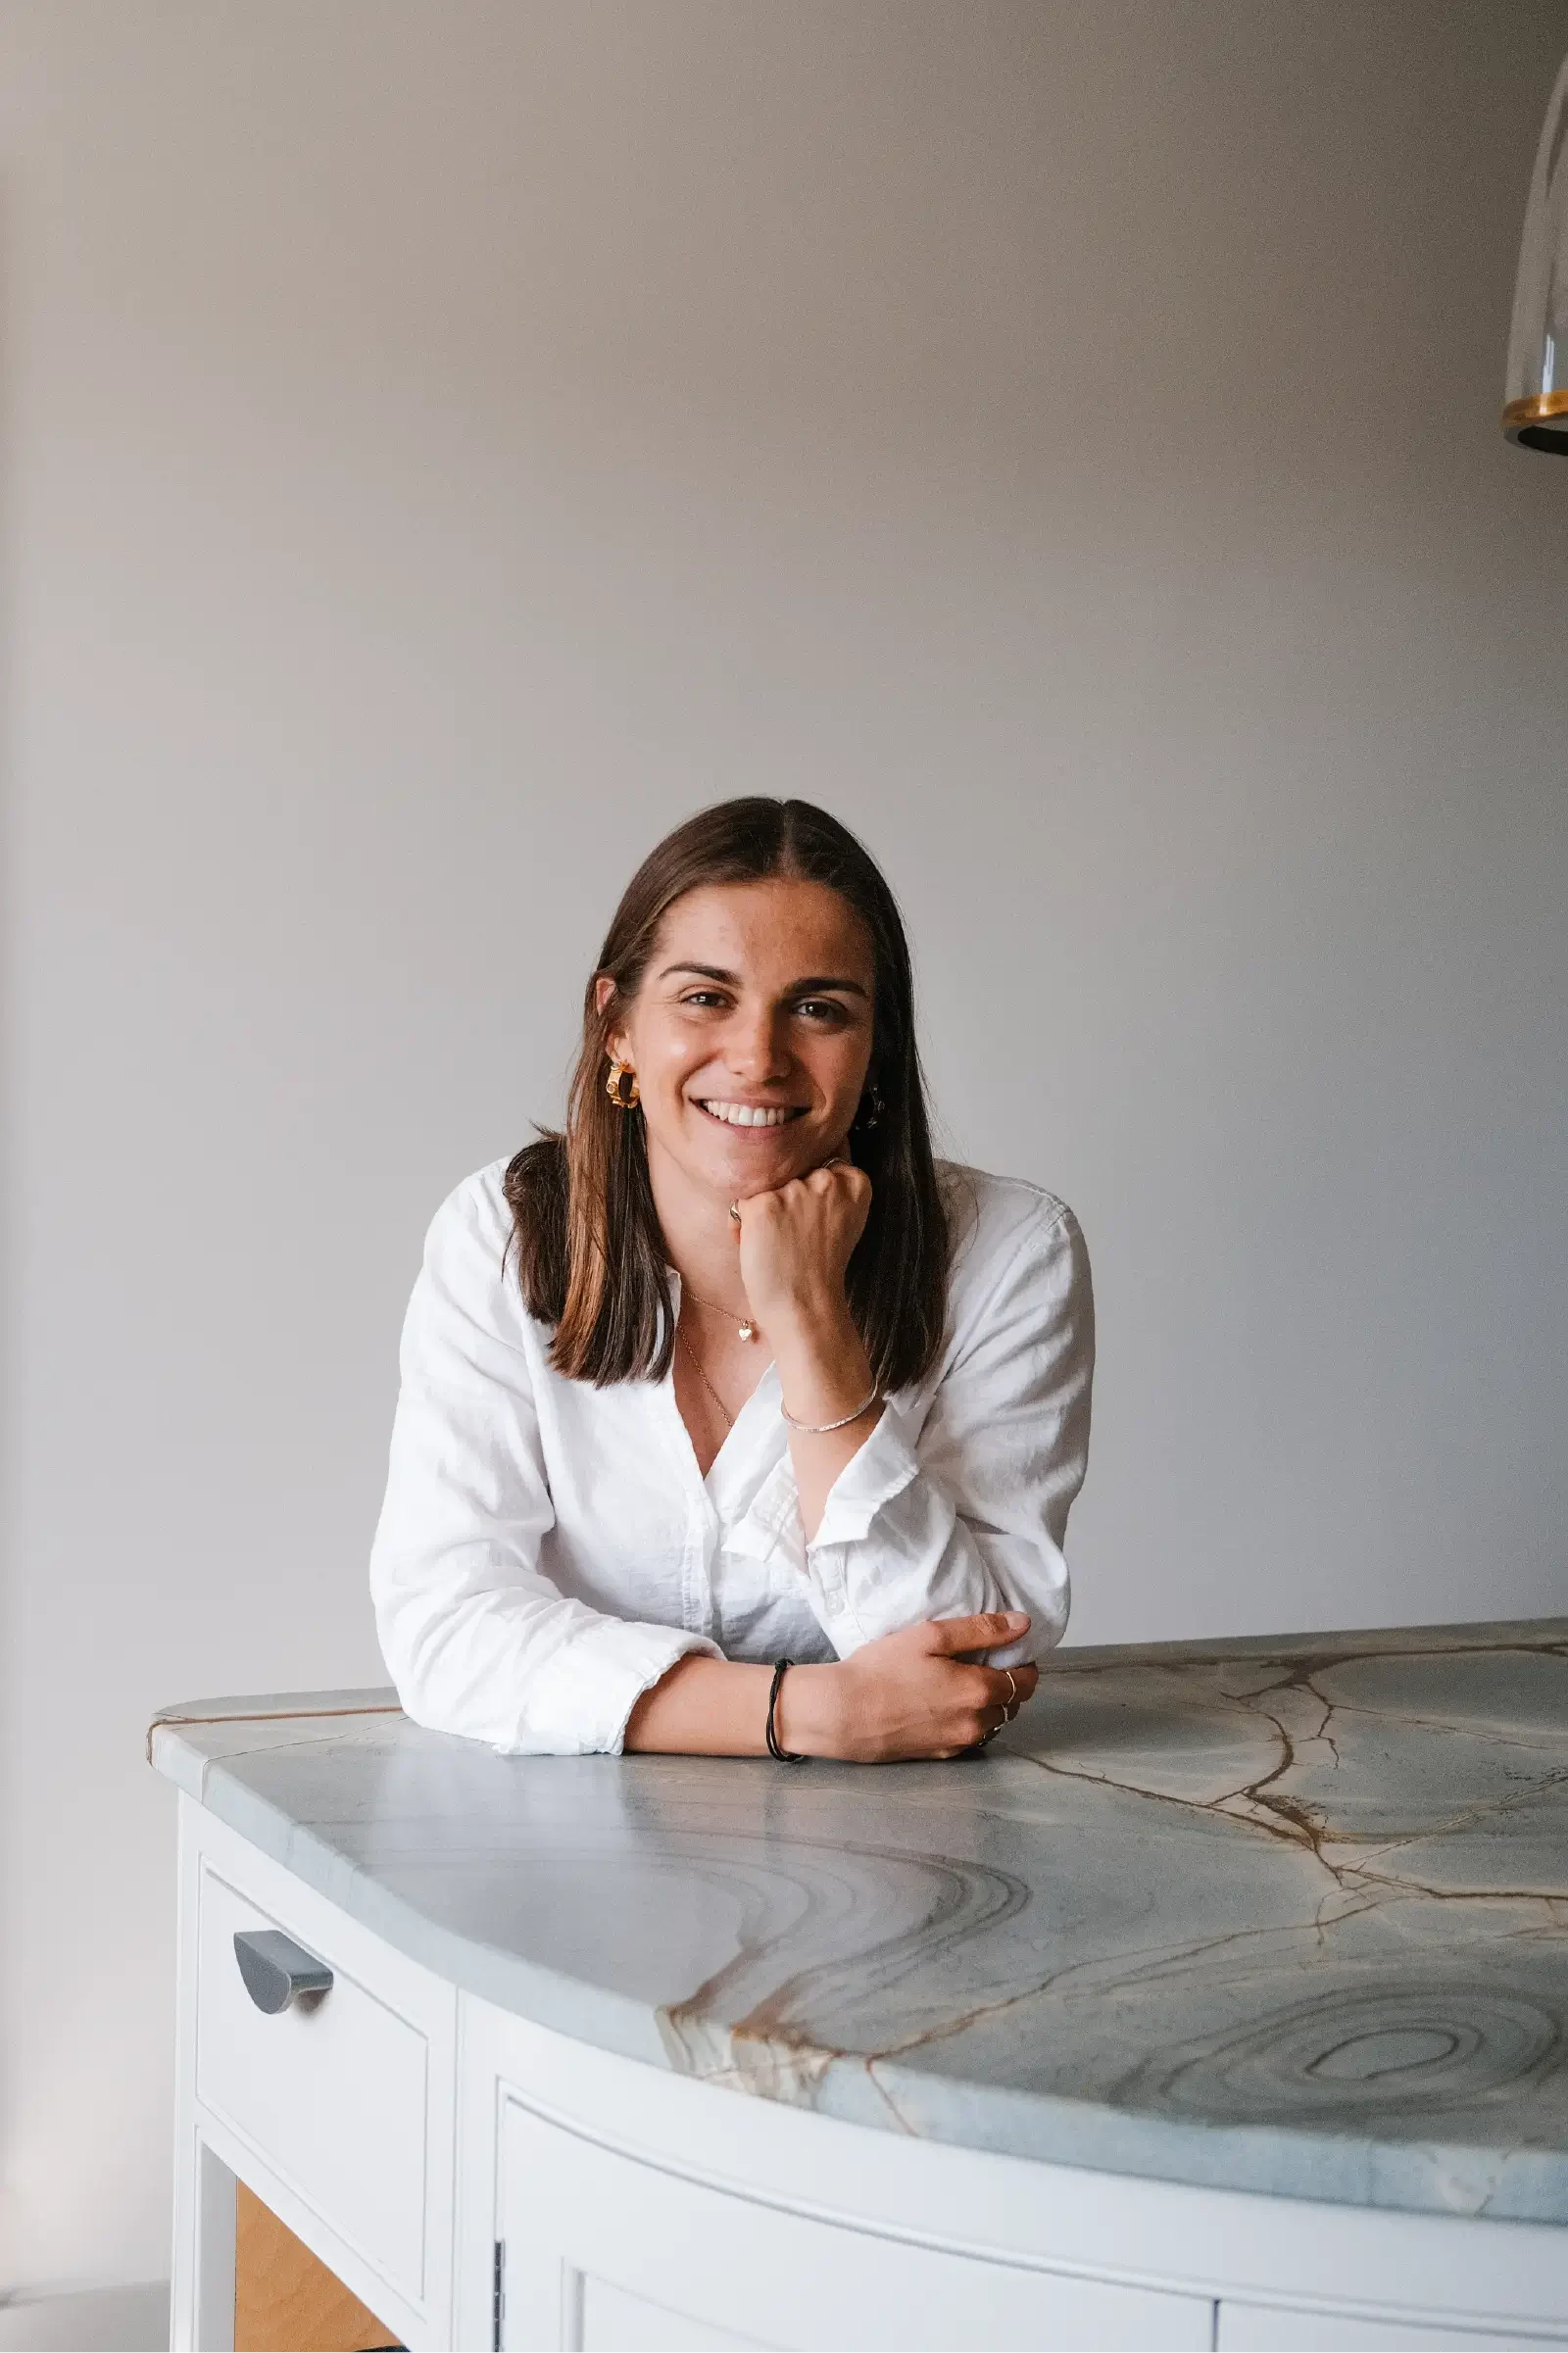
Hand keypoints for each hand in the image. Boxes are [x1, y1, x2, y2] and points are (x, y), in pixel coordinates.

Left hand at [733, 1159, 871, 1343]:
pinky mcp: (762, 1206)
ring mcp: (793, 1191)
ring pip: (768, 1188)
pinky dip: (742, 1227)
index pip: (825, 1157)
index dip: (810, 1188)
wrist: (807, 1307)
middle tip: (795, 1237)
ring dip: (765, 1212)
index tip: (814, 1219)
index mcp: (855, 1182)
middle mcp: (826, 1179)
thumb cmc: (822, 1269)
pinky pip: (742, 1205)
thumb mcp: (844, 1220)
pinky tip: (759, 1248)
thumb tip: (806, 1158)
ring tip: (778, 1245)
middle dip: (787, 1198)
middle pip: (793, 1172)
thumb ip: (833, 1190)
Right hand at [784, 1611, 1038, 1761]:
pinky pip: (970, 1737)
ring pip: (993, 1722)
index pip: (1026, 1681)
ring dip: (989, 1704)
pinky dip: (968, 1720)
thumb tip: (1023, 1624)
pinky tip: (943, 1705)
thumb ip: (980, 1630)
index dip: (1023, 1662)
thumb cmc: (882, 1668)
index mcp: (979, 1691)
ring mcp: (958, 1743)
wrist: (841, 1713)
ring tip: (961, 1683)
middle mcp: (976, 1723)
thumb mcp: (929, 1636)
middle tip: (982, 1662)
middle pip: (1012, 1704)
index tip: (1008, 1649)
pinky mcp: (940, 1755)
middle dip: (1007, 1683)